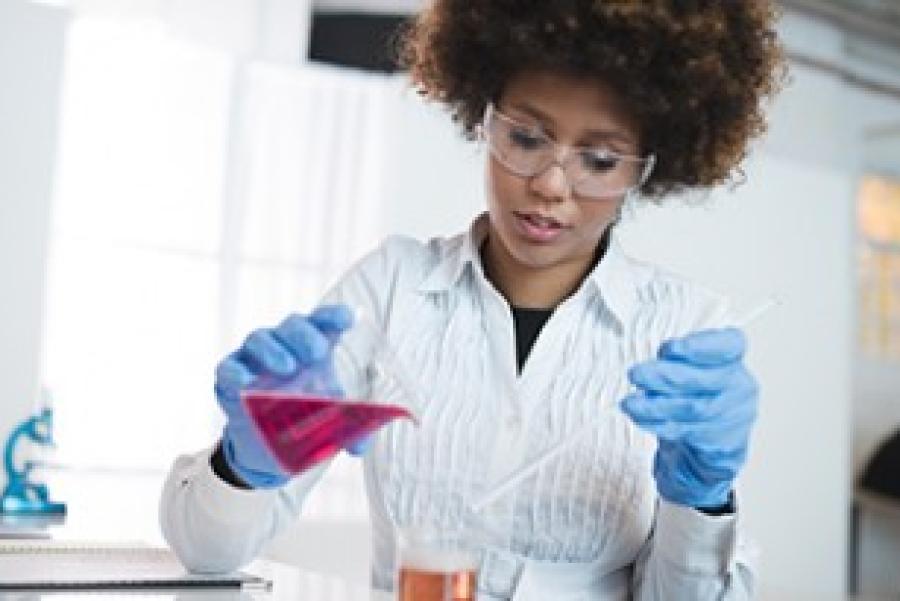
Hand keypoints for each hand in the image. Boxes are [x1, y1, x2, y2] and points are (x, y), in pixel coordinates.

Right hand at [215, 304, 364, 488]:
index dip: (333, 316)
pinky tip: (246, 381)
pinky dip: (236, 371)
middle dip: (305, 334)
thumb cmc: (302, 416)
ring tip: (288, 368)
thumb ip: (349, 432)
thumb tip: (361, 447)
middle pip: (292, 325)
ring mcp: (254, 360)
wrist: (265, 445)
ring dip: (273, 350)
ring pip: (259, 338)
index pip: (323, 323)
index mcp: (314, 351)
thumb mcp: (330, 422)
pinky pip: (228, 367)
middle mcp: (285, 347)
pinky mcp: (229, 379)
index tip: (346, 319)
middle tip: (317, 352)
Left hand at [620, 328, 757, 508]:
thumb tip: (657, 363)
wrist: (708, 438)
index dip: (701, 345)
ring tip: (629, 402)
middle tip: (635, 374)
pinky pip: (687, 431)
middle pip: (704, 379)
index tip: (671, 348)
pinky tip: (639, 417)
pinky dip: (658, 423)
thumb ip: (674, 360)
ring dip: (655, 406)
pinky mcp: (723, 442)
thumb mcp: (684, 366)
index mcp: (733, 358)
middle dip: (665, 377)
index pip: (730, 344)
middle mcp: (740, 385)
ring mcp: (735, 416)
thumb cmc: (692, 390)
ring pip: (693, 409)